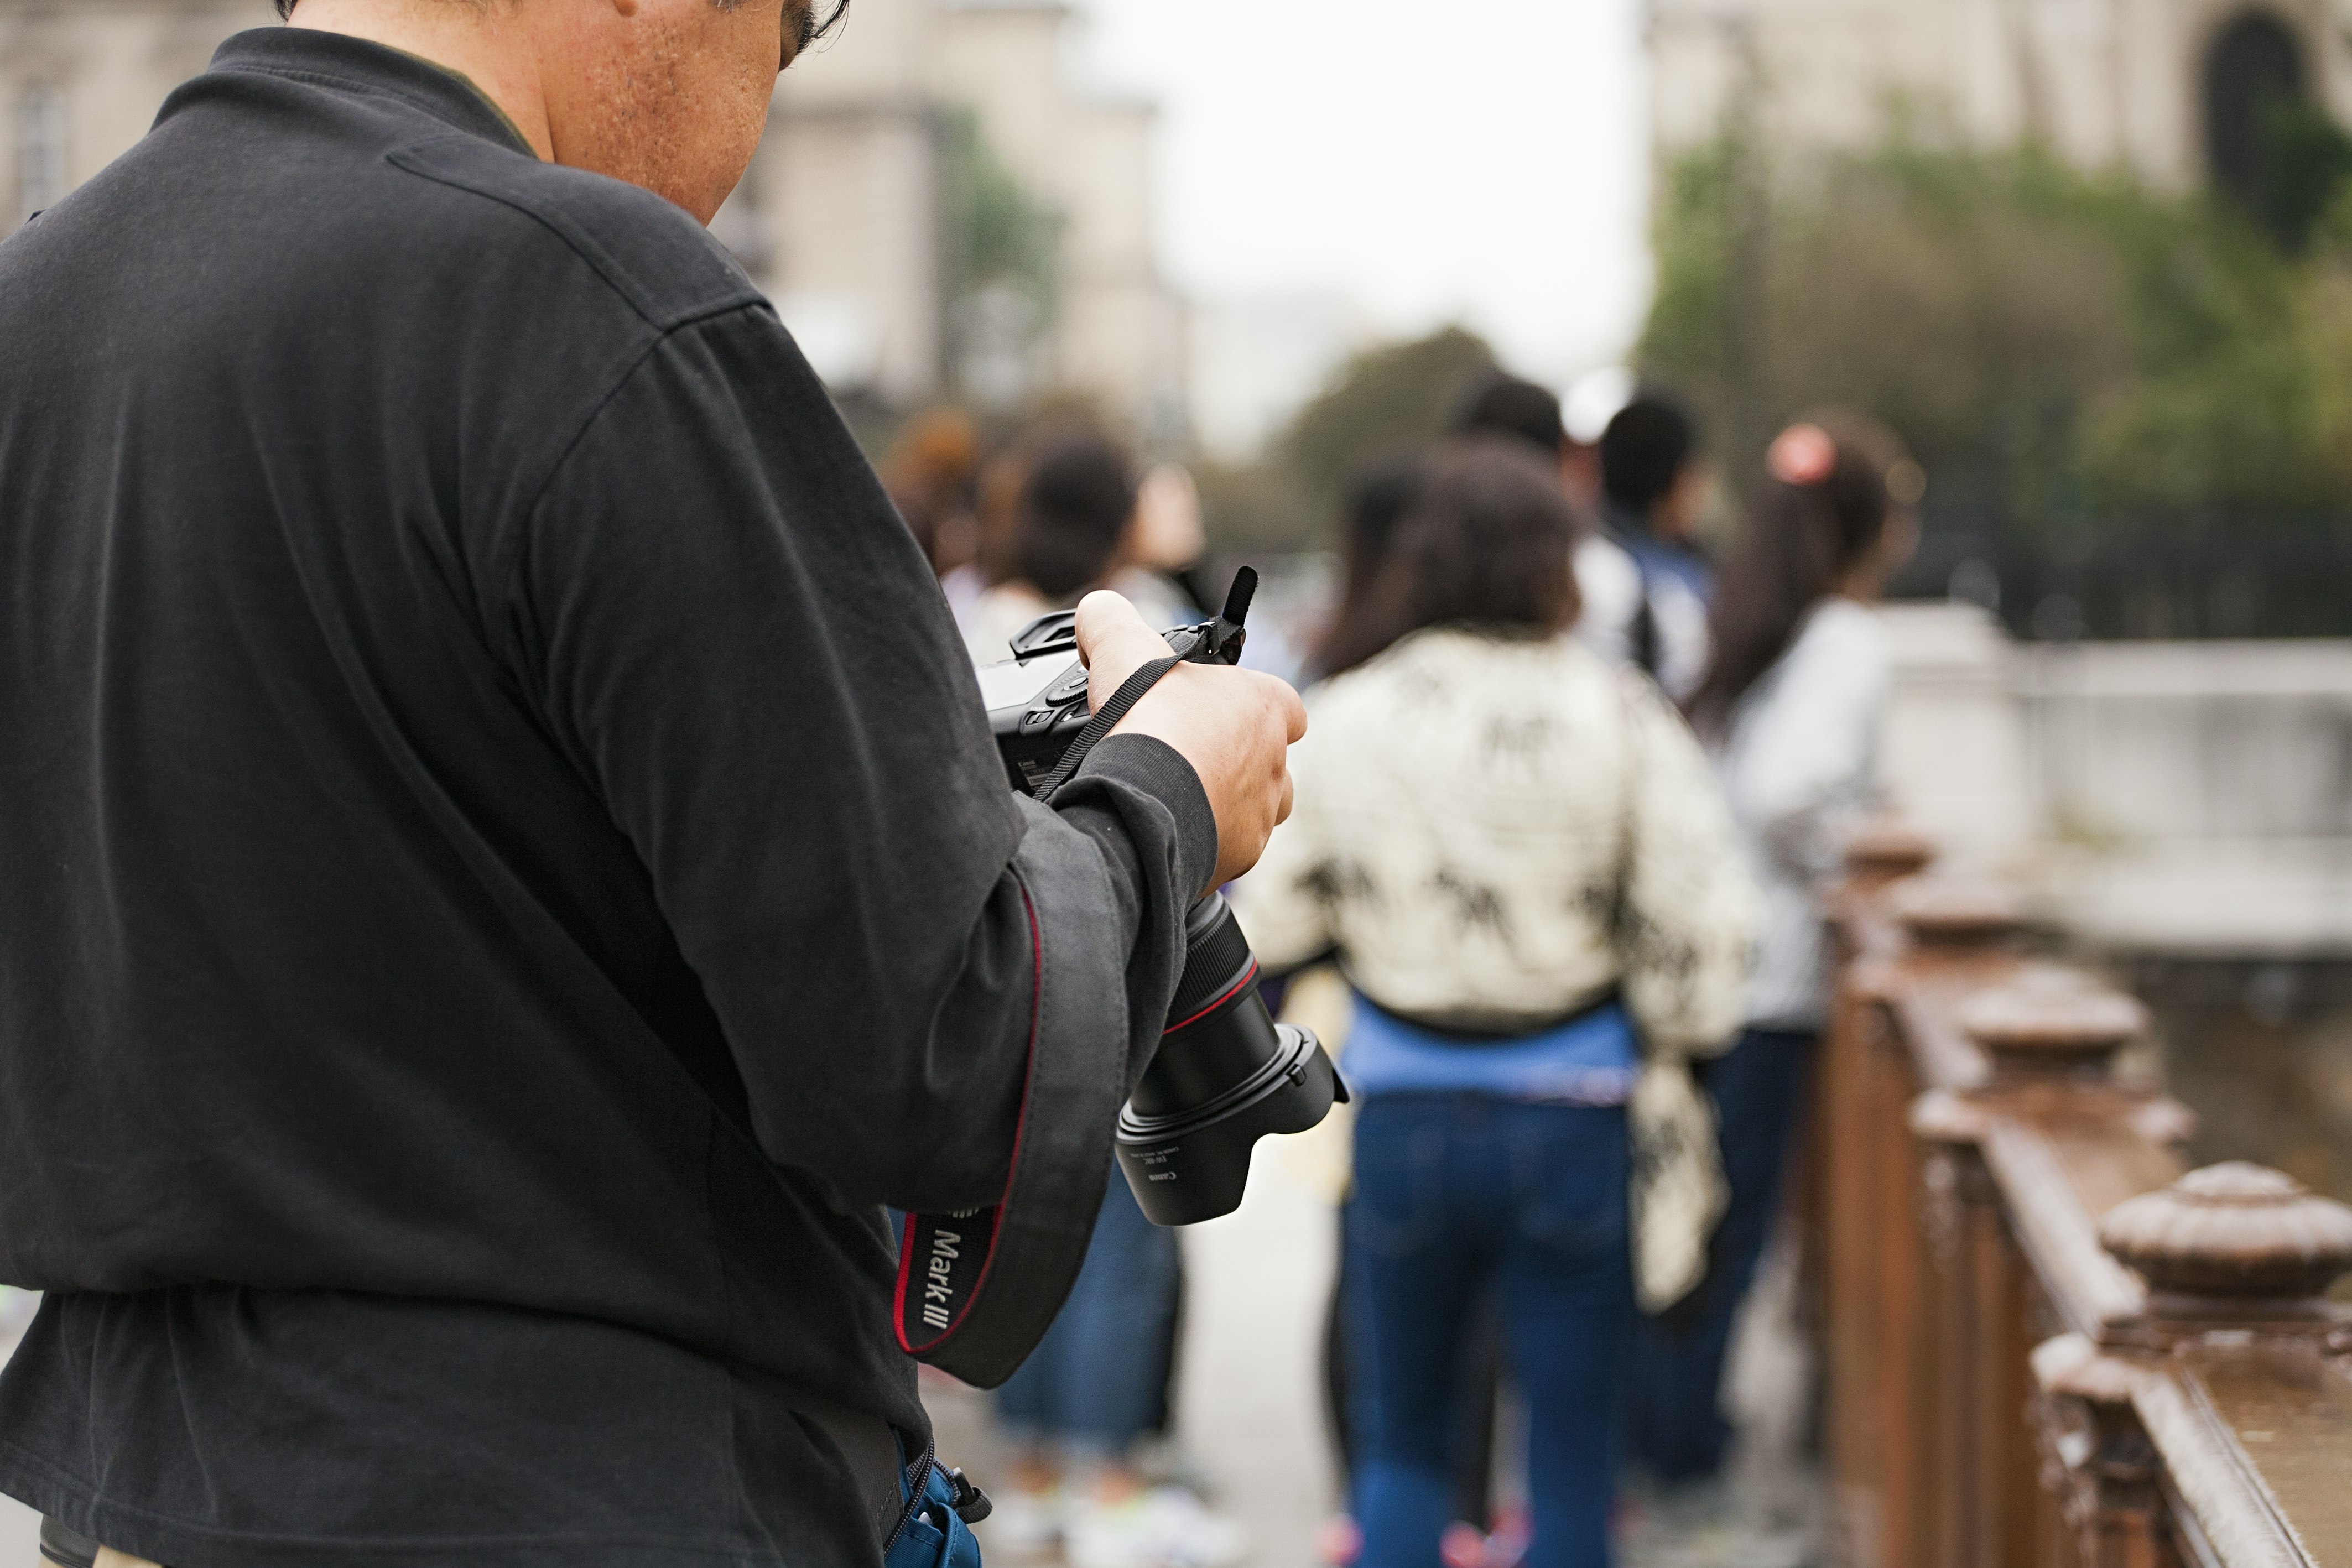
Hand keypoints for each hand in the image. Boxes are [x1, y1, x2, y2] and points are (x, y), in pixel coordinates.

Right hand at [1073, 591, 1305, 894]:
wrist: (1140, 807)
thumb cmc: (1148, 726)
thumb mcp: (1121, 646)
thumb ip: (1111, 619)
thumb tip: (1097, 611)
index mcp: (1265, 709)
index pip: (1286, 704)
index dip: (1254, 703)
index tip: (1216, 707)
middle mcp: (1274, 765)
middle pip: (1271, 762)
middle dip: (1237, 760)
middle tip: (1187, 756)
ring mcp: (1259, 817)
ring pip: (1257, 810)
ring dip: (1225, 803)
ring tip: (1179, 797)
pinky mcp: (1236, 860)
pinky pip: (1227, 851)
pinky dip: (1202, 842)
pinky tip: (1167, 831)